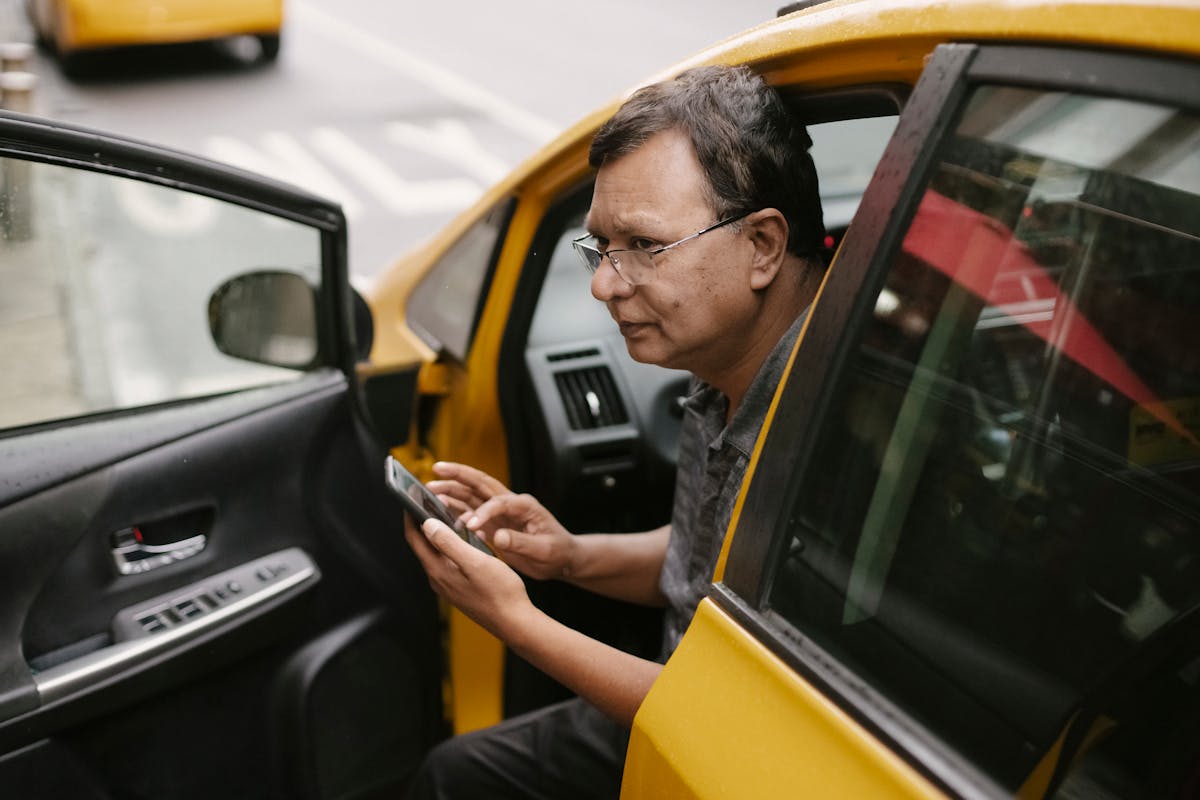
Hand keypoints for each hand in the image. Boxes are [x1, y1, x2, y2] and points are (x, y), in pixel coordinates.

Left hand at [403, 514, 533, 639]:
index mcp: (439, 571)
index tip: (410, 498)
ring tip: (446, 514)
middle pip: (423, 545)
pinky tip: (464, 539)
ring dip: (439, 533)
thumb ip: (449, 543)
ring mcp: (449, 585)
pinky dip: (451, 545)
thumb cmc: (500, 592)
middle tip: (428, 501)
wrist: (515, 621)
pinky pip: (449, 561)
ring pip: (437, 553)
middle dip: (423, 522)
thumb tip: (427, 524)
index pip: (415, 539)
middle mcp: (439, 579)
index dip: (410, 517)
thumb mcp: (475, 561)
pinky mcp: (460, 588)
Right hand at [428, 462, 575, 580]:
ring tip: (431, 488)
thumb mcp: (545, 550)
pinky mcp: (494, 523)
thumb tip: (499, 537)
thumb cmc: (558, 552)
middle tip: (437, 469)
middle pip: (481, 483)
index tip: (471, 525)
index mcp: (525, 505)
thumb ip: (522, 543)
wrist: (563, 559)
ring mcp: (500, 512)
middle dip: (458, 475)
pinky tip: (440, 509)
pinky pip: (471, 511)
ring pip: (472, 495)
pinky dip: (455, 509)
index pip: (499, 502)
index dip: (484, 512)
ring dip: (452, 490)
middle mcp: (511, 503)